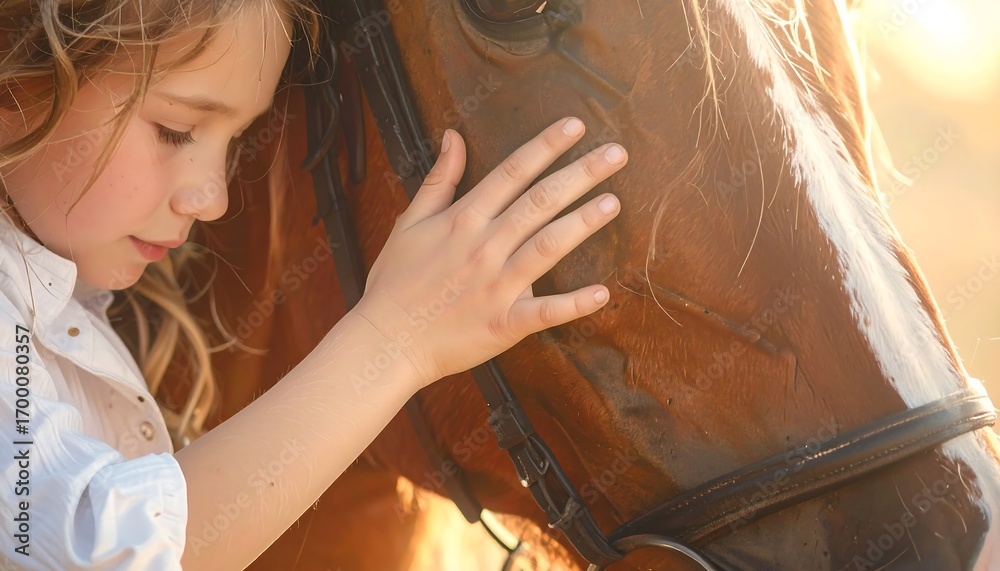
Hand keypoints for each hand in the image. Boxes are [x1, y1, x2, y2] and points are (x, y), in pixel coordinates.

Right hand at [352, 117, 626, 387]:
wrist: (386, 340)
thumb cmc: (395, 282)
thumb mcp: (410, 222)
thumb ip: (439, 179)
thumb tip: (453, 137)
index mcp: (463, 219)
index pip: (512, 172)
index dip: (546, 146)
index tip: (576, 126)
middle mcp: (484, 247)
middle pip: (539, 201)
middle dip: (580, 174)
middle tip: (616, 154)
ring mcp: (496, 286)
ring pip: (547, 247)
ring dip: (582, 224)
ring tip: (613, 203)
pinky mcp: (503, 323)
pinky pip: (544, 313)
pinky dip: (573, 304)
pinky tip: (602, 293)